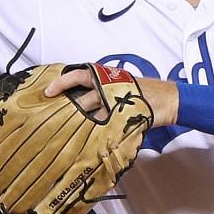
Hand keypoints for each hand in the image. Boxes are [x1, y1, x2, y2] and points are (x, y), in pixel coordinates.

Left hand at [44, 65, 177, 124]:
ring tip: (68, 129)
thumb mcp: (119, 84)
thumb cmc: (141, 92)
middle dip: (66, 107)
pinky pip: (103, 125)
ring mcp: (114, 102)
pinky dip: (94, 131)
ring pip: (90, 112)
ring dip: (79, 121)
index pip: (78, 75)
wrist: (165, 99)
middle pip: (80, 97)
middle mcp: (107, 87)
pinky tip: (87, 138)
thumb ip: (100, 88)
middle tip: (52, 115)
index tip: (48, 91)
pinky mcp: (121, 116)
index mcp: (104, 76)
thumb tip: (80, 99)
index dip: (62, 83)